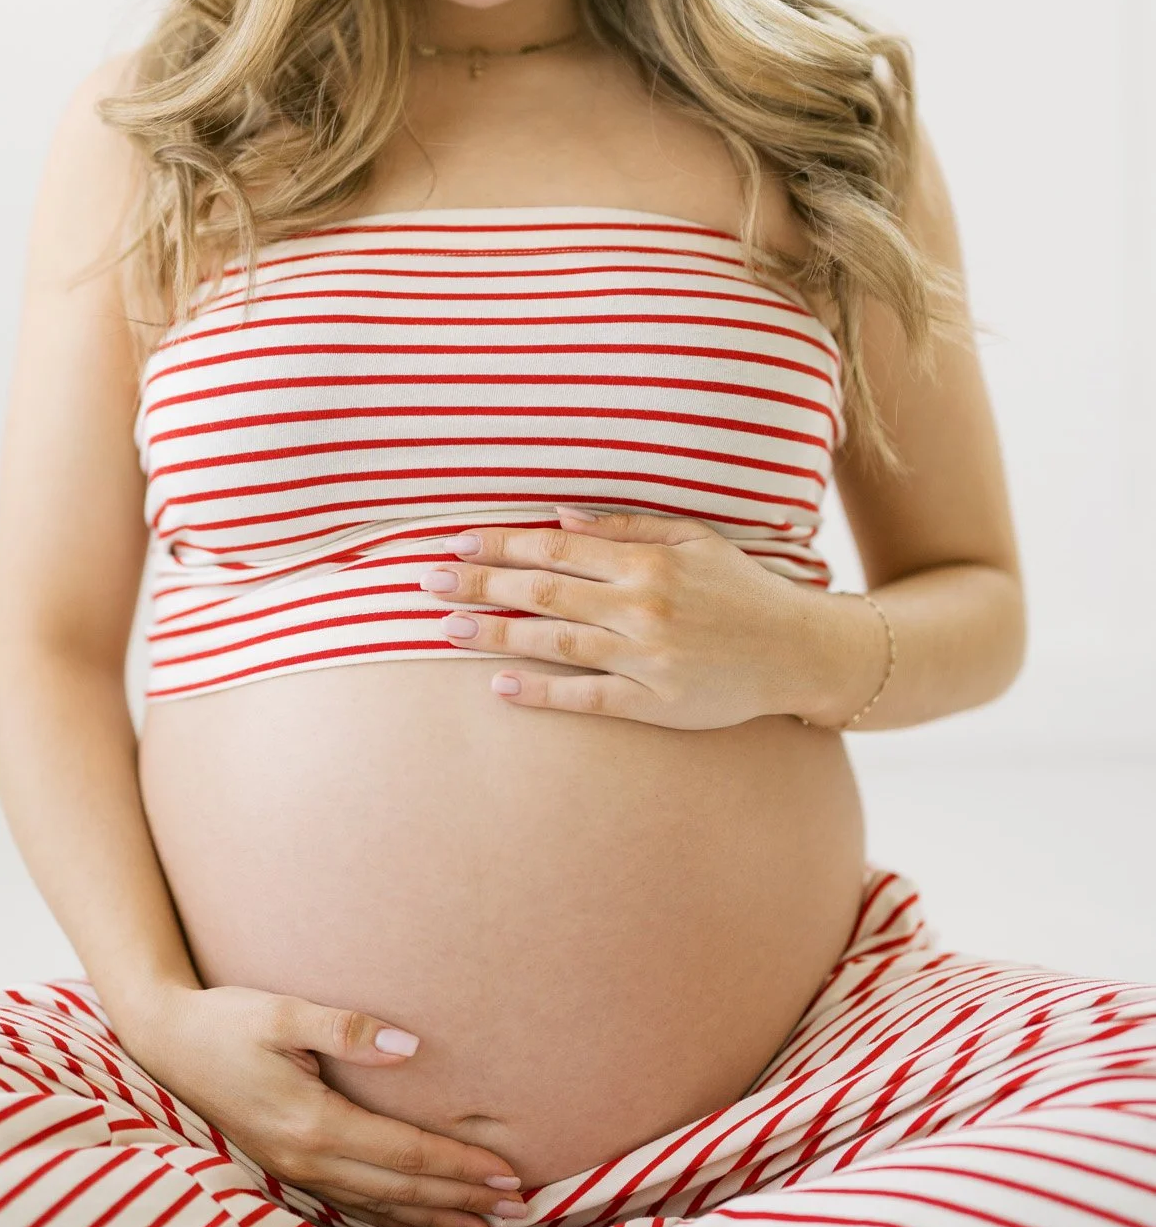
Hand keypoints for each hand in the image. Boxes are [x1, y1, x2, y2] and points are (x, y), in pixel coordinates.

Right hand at [120, 983, 528, 1226]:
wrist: (165, 1041)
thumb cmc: (227, 1019)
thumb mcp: (284, 1012)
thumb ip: (348, 1030)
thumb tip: (411, 1047)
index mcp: (314, 1123)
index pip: (405, 1154)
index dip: (459, 1166)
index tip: (508, 1175)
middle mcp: (308, 1159)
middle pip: (401, 1190)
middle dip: (463, 1202)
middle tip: (522, 1212)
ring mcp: (295, 1171)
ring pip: (380, 1208)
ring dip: (436, 1221)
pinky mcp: (288, 1169)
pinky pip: (353, 1206)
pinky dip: (396, 1221)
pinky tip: (422, 1226)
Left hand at [418, 506, 813, 729]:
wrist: (798, 651)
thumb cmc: (741, 589)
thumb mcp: (694, 539)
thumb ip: (628, 527)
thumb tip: (558, 520)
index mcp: (648, 563)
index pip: (557, 551)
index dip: (503, 546)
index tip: (459, 544)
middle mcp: (642, 609)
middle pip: (543, 594)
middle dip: (481, 585)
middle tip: (427, 583)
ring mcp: (646, 660)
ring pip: (554, 644)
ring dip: (495, 635)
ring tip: (446, 629)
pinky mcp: (654, 706)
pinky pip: (586, 698)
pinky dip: (540, 691)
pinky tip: (499, 686)